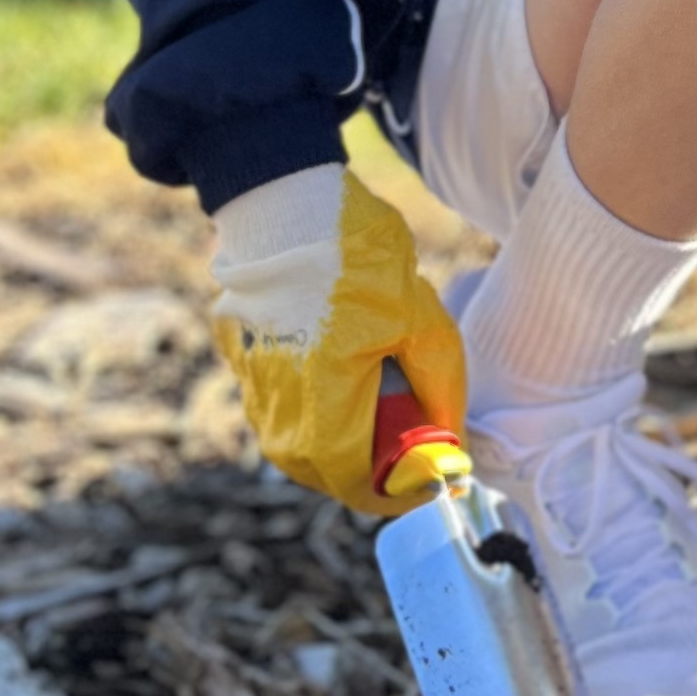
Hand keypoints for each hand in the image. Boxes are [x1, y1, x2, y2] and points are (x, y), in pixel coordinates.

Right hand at [208, 164, 468, 516]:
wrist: (286, 203)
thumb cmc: (357, 260)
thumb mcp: (422, 323)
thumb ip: (439, 388)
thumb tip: (452, 436)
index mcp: (320, 414)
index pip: (358, 488)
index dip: (400, 491)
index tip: (434, 476)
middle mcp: (277, 416)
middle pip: (330, 472)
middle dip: (376, 464)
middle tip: (417, 435)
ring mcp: (254, 390)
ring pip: (304, 445)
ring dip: (347, 437)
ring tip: (387, 399)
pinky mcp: (245, 363)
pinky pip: (285, 410)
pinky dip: (321, 407)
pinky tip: (350, 370)